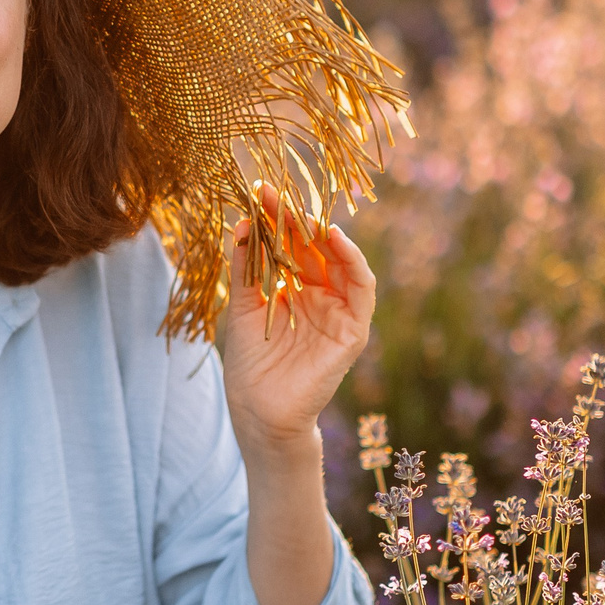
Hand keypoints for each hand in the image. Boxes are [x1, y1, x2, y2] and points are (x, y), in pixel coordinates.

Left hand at [222, 182, 375, 456]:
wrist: (258, 412)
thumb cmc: (251, 364)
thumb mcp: (243, 307)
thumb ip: (247, 267)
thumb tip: (245, 223)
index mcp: (296, 290)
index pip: (291, 245)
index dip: (277, 219)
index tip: (258, 192)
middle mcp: (321, 297)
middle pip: (314, 248)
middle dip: (295, 219)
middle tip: (272, 193)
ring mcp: (339, 312)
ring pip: (340, 261)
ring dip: (323, 233)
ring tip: (300, 211)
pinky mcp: (353, 330)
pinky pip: (361, 289)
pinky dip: (352, 261)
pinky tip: (332, 239)